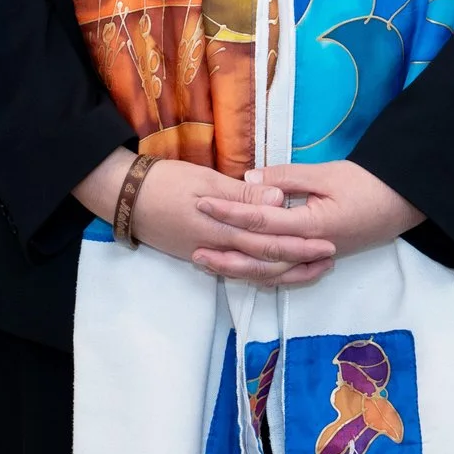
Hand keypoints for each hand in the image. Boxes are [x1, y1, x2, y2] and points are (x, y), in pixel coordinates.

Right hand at [72, 150, 335, 285]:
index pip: (270, 241)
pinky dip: (259, 271)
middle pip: (267, 263)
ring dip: (283, 272)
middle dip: (300, 263)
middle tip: (328, 259)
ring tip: (309, 267)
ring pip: (253, 272)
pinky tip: (272, 267)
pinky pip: (237, 269)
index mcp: (224, 229)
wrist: (124, 197)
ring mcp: (208, 255)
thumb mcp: (205, 181)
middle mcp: (219, 250)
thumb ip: (243, 195)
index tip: (329, 241)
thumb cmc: (165, 182)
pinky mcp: (199, 254)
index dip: (301, 244)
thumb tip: (279, 200)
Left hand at [197, 161, 425, 273]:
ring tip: (210, 263)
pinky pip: (286, 277)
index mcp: (310, 225)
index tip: (203, 203)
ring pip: (269, 273)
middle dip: (225, 250)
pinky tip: (244, 273)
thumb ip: (286, 178)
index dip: (229, 212)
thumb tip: (248, 180)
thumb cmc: (367, 184)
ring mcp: (315, 260)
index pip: (260, 220)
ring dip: (238, 269)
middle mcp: (309, 249)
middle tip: (193, 246)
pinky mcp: (319, 261)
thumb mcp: (327, 173)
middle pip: (259, 256)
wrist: (402, 203)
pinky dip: (263, 277)